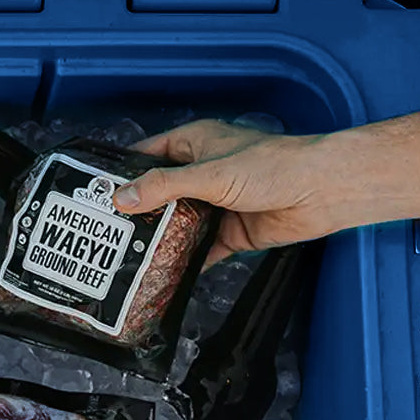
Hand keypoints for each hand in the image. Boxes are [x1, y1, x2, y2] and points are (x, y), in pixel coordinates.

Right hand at [112, 119, 339, 265]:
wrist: (322, 192)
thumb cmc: (271, 167)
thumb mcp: (209, 173)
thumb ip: (163, 187)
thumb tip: (121, 199)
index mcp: (195, 144)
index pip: (147, 155)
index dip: (122, 172)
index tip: (96, 192)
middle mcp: (202, 173)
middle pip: (159, 193)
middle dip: (136, 212)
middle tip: (105, 232)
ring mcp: (215, 205)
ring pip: (178, 224)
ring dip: (159, 238)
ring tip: (125, 256)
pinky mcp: (229, 233)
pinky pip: (199, 250)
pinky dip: (184, 261)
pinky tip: (162, 275)